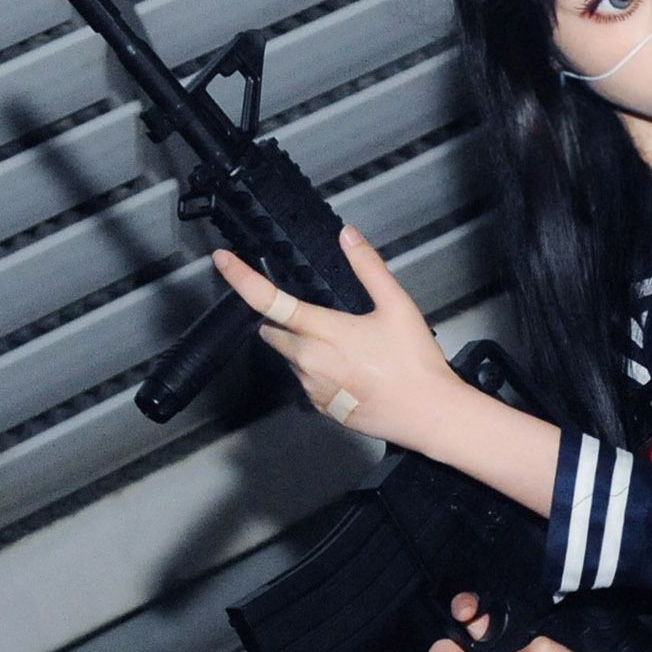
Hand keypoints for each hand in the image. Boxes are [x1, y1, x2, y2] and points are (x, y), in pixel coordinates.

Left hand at [212, 225, 458, 447]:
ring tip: (350, 349)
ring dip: (305, 348)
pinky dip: (320, 373)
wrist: (428, 414)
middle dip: (285, 322)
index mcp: (323, 331)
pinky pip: (308, 383)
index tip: (223, 261)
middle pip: (273, 332)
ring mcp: (312, 388)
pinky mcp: (322, 407)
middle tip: (324, 318)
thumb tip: (348, 237)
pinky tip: (353, 372)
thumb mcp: (398, 306)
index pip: (269, 300)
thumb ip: (368, 267)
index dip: (240, 277)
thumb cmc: (415, 365)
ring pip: (291, 359)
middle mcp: (309, 361)